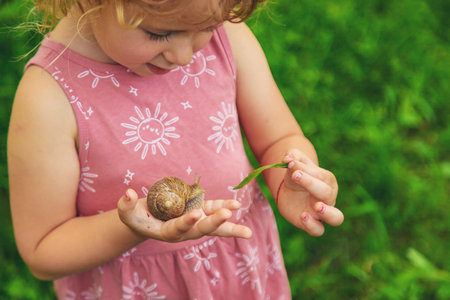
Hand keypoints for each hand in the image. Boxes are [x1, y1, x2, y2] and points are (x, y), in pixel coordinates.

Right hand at [117, 189, 252, 242]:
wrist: (147, 219)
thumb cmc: (135, 216)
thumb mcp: (127, 212)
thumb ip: (125, 205)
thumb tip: (128, 194)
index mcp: (167, 232)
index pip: (178, 228)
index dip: (186, 222)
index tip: (195, 215)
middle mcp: (184, 230)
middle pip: (201, 229)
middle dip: (215, 223)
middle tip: (228, 216)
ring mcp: (193, 220)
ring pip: (213, 224)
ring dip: (229, 225)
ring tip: (247, 232)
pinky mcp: (198, 211)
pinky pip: (212, 209)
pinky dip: (223, 207)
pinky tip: (237, 205)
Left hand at [277, 149, 343, 235]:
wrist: (290, 192)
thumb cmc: (297, 175)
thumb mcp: (294, 163)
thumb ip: (293, 156)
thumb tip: (288, 158)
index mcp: (327, 181)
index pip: (322, 176)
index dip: (307, 170)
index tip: (291, 164)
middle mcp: (329, 198)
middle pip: (328, 194)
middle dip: (312, 184)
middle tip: (296, 175)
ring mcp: (322, 213)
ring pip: (336, 217)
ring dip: (328, 213)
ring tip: (317, 206)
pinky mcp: (312, 224)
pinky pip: (318, 230)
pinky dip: (312, 225)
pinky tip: (302, 216)